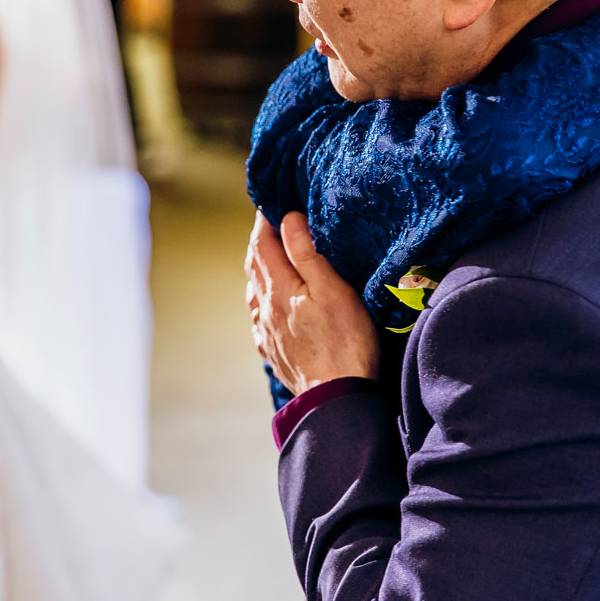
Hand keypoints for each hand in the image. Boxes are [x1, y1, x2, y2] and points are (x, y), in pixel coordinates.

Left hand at [244, 212, 378, 393]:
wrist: (338, 398)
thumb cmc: (345, 342)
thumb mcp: (332, 289)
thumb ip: (307, 253)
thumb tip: (288, 219)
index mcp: (279, 289)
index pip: (263, 244)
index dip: (266, 220)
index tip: (272, 202)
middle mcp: (266, 309)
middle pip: (255, 266)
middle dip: (261, 241)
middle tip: (271, 222)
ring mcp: (268, 332)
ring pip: (255, 292)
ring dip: (259, 270)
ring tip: (269, 257)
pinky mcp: (275, 352)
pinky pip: (260, 319)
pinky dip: (262, 301)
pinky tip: (268, 305)